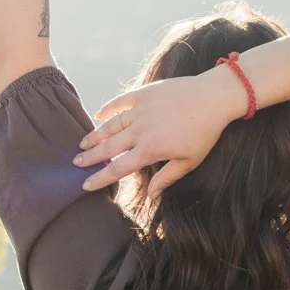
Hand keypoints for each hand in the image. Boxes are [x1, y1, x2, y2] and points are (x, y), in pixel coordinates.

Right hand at [75, 66, 246, 193]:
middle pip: (108, 147)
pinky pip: (119, 102)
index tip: (86, 185)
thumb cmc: (204, 132)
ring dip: (95, 135)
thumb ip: (166, 178)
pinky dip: (108, 108)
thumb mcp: (189, 161)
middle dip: (91, 157)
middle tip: (77, 163)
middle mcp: (139, 131)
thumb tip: (151, 196)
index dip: (100, 178)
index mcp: (150, 150)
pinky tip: (98, 114)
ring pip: (110, 126)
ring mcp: (139, 110)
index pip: (118, 168)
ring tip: (83, 143)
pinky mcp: (143, 93)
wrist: (213, 97)